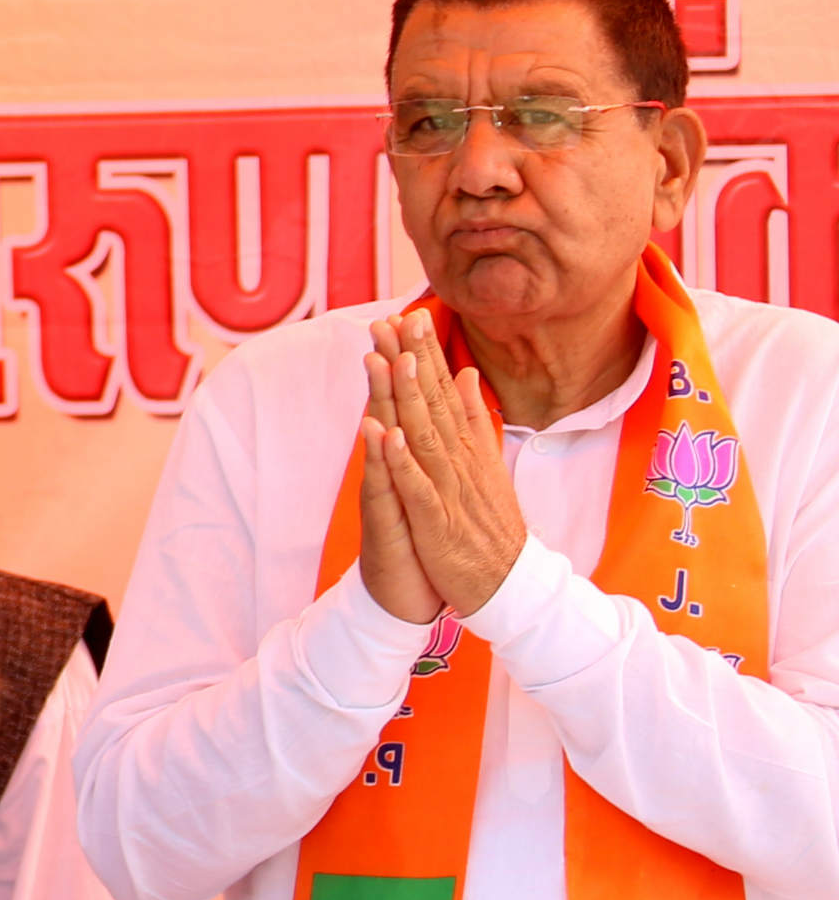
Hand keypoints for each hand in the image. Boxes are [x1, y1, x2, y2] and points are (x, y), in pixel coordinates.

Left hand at [366, 314, 527, 618]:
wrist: (511, 584)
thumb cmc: (491, 525)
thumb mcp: (485, 465)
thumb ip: (472, 419)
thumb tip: (464, 374)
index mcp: (468, 448)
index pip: (445, 393)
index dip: (427, 354)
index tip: (411, 314)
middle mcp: (461, 461)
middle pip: (434, 404)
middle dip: (415, 360)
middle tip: (399, 318)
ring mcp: (450, 490)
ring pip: (426, 437)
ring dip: (409, 398)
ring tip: (393, 359)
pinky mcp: (438, 521)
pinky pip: (417, 488)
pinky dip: (403, 461)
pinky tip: (388, 433)